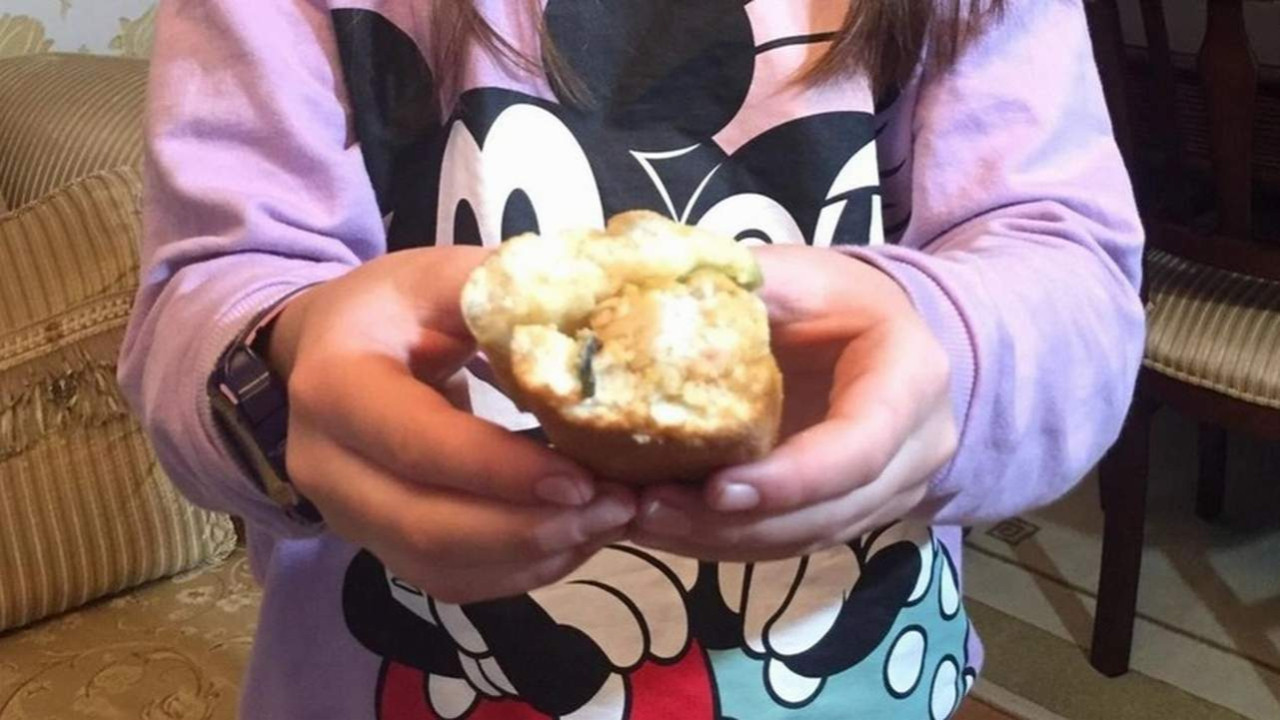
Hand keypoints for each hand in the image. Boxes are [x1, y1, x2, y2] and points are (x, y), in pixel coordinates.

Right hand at [267, 248, 635, 603]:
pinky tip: (575, 537)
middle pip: (426, 525)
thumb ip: (505, 292)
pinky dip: (520, 571)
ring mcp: (344, 514)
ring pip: (440, 567)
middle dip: (531, 528)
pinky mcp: (376, 543)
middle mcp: (325, 463)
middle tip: (616, 507)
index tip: (584, 477)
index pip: (420, 444)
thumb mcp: (439, 276)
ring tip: (610, 521)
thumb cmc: (394, 308)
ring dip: (535, 556)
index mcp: (335, 384)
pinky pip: (450, 581)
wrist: (330, 347)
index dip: (502, 471)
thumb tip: (599, 318)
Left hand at [631, 246, 956, 562]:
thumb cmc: (836, 298)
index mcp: (910, 379)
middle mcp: (913, 450)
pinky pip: (787, 543)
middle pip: (828, 511)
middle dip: (734, 522)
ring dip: (718, 540)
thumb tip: (661, 297)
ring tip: (641, 518)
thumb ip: (748, 289)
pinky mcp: (847, 515)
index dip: (789, 480)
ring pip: (803, 539)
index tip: (714, 489)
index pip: (859, 449)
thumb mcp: (800, 276)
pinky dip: (722, 541)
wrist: (883, 331)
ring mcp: (888, 492)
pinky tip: (663, 527)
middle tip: (648, 508)